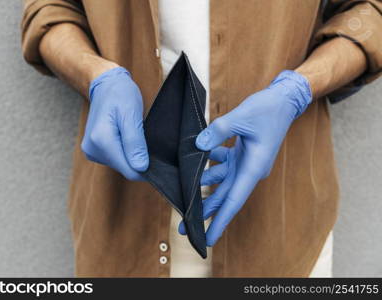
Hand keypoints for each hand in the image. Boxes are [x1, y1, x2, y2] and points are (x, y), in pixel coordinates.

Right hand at [81, 67, 147, 180]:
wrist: (105, 85)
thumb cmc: (120, 95)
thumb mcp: (132, 115)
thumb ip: (135, 143)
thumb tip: (140, 168)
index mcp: (101, 140)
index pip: (128, 170)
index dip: (144, 166)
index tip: (152, 153)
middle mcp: (92, 149)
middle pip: (124, 168)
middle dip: (136, 157)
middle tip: (140, 135)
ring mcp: (91, 151)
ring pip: (119, 164)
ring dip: (129, 153)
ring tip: (130, 132)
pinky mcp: (93, 150)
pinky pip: (114, 158)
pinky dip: (123, 151)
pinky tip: (124, 136)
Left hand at [179, 70, 311, 245]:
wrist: (283, 100)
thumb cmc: (267, 110)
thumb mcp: (240, 118)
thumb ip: (217, 132)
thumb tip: (197, 145)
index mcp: (254, 168)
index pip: (233, 201)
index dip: (220, 221)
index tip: (208, 239)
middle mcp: (250, 170)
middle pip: (225, 196)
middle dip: (206, 210)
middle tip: (184, 225)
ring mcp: (246, 162)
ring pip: (222, 180)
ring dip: (204, 182)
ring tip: (185, 187)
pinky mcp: (243, 153)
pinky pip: (224, 162)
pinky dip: (211, 160)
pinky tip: (199, 154)